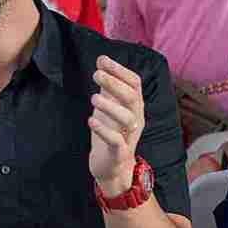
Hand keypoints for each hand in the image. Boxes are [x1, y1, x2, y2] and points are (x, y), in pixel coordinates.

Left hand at [87, 56, 144, 190]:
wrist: (113, 167)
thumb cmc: (111, 132)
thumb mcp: (109, 106)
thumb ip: (107, 85)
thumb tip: (102, 59)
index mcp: (134, 106)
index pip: (134, 83)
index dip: (120, 70)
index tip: (102, 60)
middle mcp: (136, 119)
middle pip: (132, 98)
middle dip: (115, 84)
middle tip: (96, 74)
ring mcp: (129, 136)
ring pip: (128, 119)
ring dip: (110, 106)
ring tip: (93, 98)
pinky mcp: (119, 153)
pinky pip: (117, 141)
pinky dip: (104, 130)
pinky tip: (91, 121)